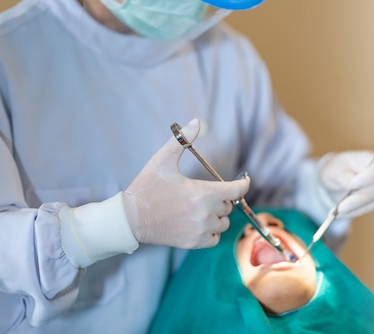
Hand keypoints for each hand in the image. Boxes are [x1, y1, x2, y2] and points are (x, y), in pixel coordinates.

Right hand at [124, 119, 249, 248]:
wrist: (130, 220)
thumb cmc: (147, 188)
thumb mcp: (163, 160)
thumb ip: (182, 140)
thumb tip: (196, 121)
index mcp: (204, 193)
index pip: (238, 190)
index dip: (243, 184)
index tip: (244, 180)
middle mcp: (207, 214)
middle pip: (229, 205)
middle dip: (221, 198)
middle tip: (203, 193)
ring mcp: (201, 230)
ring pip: (223, 223)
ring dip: (217, 215)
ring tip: (200, 208)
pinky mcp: (194, 243)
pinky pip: (215, 238)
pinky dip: (211, 231)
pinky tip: (198, 222)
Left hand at [319, 150, 373, 218]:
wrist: (334, 177)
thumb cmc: (337, 167)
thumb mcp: (335, 168)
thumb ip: (344, 176)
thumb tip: (352, 186)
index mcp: (373, 160)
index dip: (369, 177)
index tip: (352, 185)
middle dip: (357, 199)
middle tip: (340, 207)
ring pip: (371, 203)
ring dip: (352, 208)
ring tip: (335, 212)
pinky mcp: (371, 202)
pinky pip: (364, 210)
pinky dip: (351, 213)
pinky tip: (337, 214)